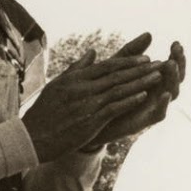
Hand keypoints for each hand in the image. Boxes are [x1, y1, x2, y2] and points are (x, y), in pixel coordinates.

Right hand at [24, 34, 165, 161]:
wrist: (32, 138)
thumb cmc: (44, 113)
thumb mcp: (58, 85)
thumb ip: (78, 68)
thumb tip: (93, 52)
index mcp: (75, 78)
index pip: (106, 66)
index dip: (128, 61)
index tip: (144, 58)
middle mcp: (82, 88)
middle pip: (116, 75)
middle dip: (139, 68)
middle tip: (159, 62)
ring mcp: (86, 104)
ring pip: (119, 89)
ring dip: (140, 82)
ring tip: (158, 76)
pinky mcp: (90, 120)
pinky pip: (114, 107)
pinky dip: (129, 100)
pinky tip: (144, 95)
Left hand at [82, 40, 186, 148]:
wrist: (88, 120)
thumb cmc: (104, 92)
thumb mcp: (117, 68)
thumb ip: (133, 53)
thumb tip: (149, 34)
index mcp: (152, 81)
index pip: (171, 67)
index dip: (176, 56)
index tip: (176, 43)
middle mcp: (156, 94)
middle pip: (175, 79)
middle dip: (179, 64)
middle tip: (177, 50)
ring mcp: (151, 108)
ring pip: (171, 94)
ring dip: (172, 79)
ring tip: (170, 64)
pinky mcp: (143, 122)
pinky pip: (159, 114)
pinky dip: (164, 104)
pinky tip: (165, 93)